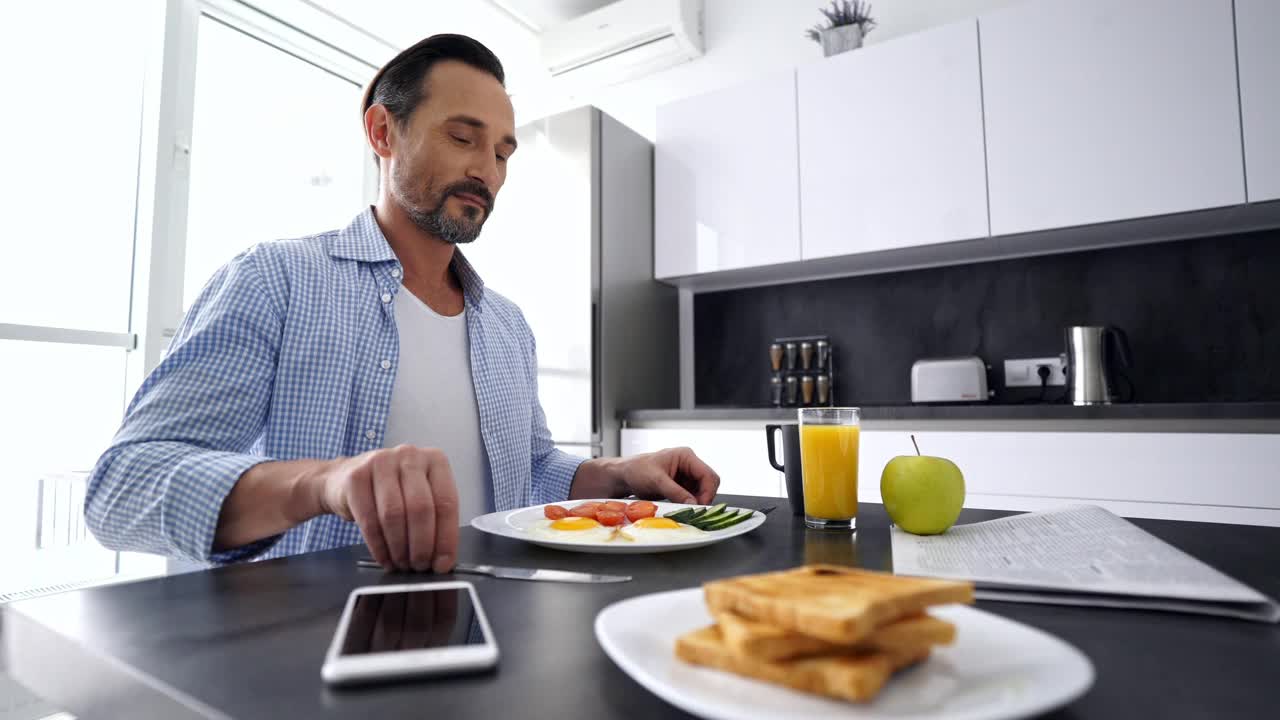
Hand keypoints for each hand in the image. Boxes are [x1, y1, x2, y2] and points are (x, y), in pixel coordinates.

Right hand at [314, 444, 458, 572]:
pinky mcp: (356, 477)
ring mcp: (381, 462)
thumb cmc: (390, 490)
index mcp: (435, 460)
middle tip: (420, 565)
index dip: (446, 538)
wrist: (344, 479)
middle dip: (421, 545)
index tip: (443, 562)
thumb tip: (443, 558)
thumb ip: (434, 519)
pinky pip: (370, 519)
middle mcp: (410, 455)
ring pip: (394, 515)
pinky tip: (384, 557)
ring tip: (402, 563)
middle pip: (421, 508)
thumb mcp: (418, 495)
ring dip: (400, 547)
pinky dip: (379, 546)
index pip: (446, 502)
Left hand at [610, 447, 719, 504]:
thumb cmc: (637, 470)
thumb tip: (693, 504)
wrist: (624, 476)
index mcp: (685, 456)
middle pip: (709, 483)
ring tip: (686, 510)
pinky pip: (693, 496)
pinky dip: (690, 504)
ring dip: (697, 502)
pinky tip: (682, 509)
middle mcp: (689, 464)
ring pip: (703, 491)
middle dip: (704, 497)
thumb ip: (676, 492)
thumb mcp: (656, 481)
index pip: (707, 474)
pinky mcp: (682, 486)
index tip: (700, 506)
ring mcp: (686, 475)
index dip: (707, 491)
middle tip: (695, 510)